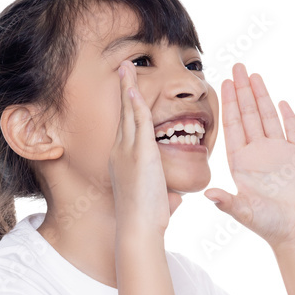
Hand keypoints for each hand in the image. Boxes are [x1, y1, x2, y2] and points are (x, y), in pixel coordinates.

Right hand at [109, 61, 182, 237]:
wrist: (138, 228)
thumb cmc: (146, 219)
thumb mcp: (156, 200)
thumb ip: (164, 194)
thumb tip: (174, 200)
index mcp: (123, 161)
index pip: (127, 127)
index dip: (128, 107)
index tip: (130, 92)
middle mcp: (120, 152)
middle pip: (123, 114)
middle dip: (124, 90)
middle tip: (124, 68)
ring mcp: (127, 151)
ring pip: (128, 112)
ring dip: (128, 88)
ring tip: (127, 67)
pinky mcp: (139, 153)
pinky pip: (137, 121)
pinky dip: (136, 102)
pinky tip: (135, 88)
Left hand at [204, 63, 294, 248]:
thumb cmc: (269, 226)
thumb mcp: (245, 213)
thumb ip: (228, 202)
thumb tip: (208, 194)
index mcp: (241, 163)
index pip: (232, 126)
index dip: (228, 104)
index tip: (223, 83)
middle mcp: (258, 154)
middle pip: (248, 115)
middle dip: (243, 90)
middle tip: (237, 66)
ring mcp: (279, 153)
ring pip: (268, 118)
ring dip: (261, 96)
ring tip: (254, 75)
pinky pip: (293, 131)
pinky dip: (287, 116)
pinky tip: (281, 102)